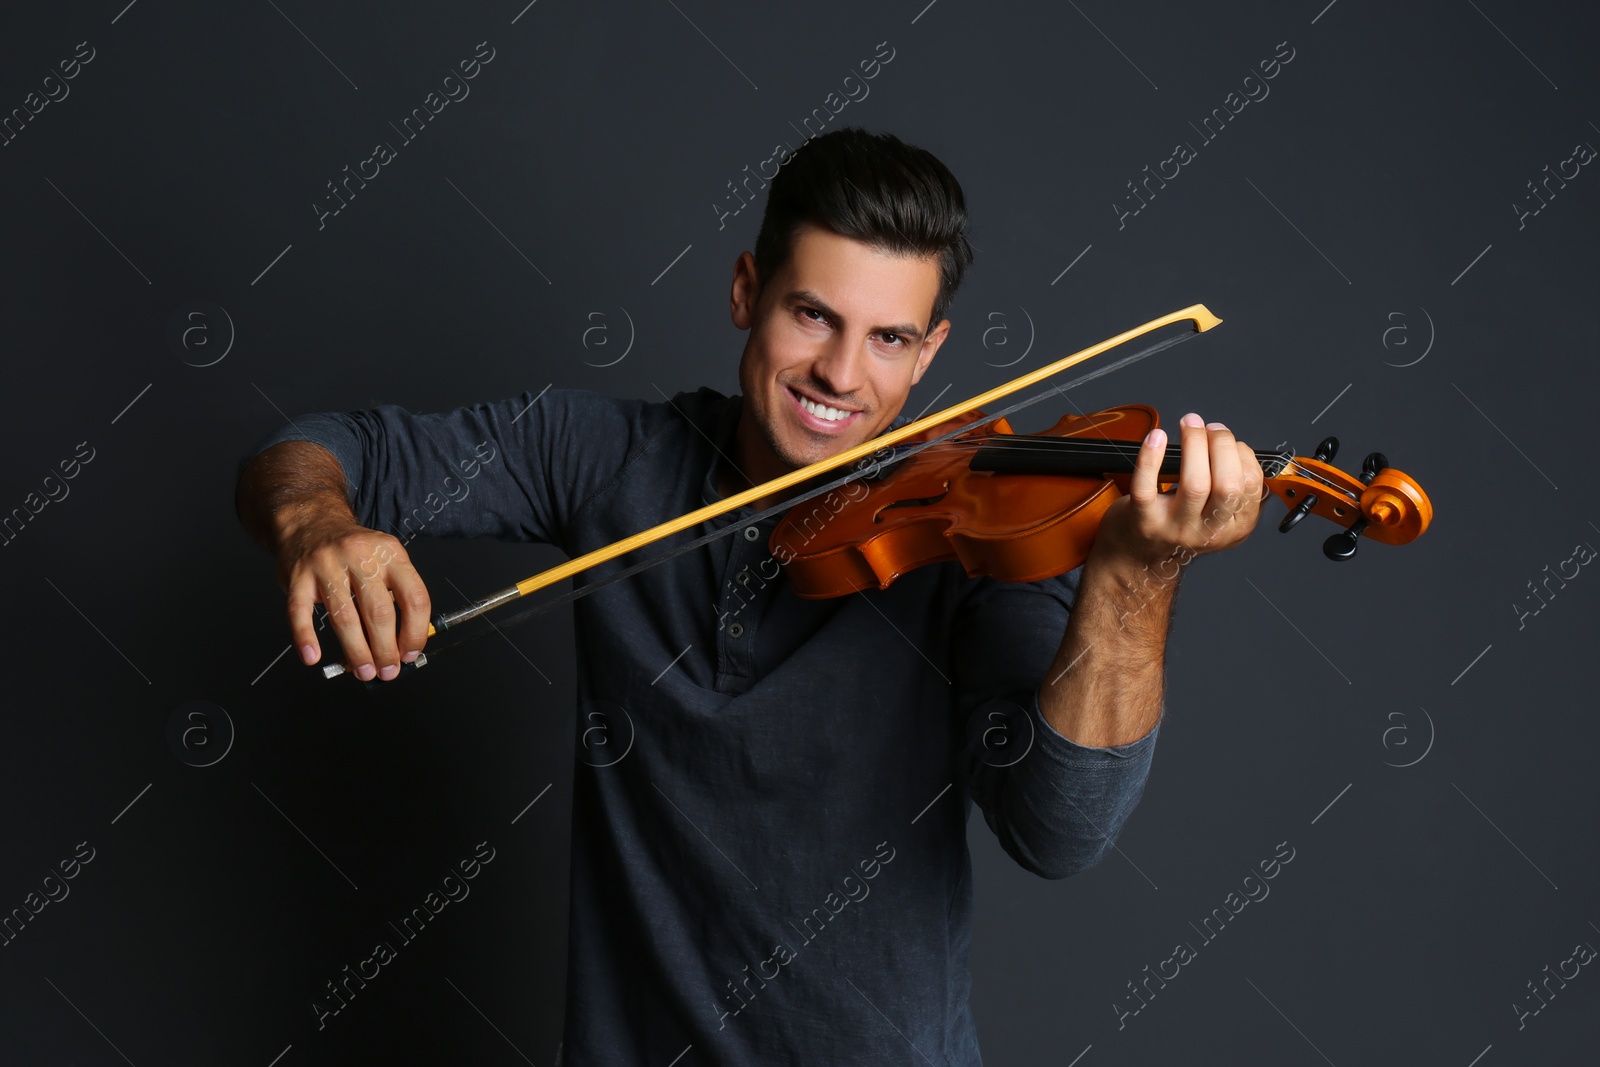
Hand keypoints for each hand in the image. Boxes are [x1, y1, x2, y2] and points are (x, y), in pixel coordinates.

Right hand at [278, 515, 432, 681]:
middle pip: (379, 612)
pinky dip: (305, 638)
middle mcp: (361, 556)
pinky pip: (300, 612)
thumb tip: (400, 648)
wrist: (311, 523)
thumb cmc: (353, 552)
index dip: (416, 632)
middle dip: (385, 650)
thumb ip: (395, 598)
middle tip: (387, 670)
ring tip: (363, 671)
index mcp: (391, 554)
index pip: (415, 598)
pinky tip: (313, 657)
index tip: (410, 654)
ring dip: (356, 651)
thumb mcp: (385, 561)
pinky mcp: (299, 576)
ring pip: (345, 617)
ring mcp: (327, 565)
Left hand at [1093, 411, 1264, 570]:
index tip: (1228, 440)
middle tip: (1209, 428)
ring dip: (1194, 444)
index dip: (1242, 455)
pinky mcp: (1144, 520)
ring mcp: (1175, 527)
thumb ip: (1231, 488)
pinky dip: (1151, 457)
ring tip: (1189, 423)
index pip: (1251, 486)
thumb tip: (1232, 446)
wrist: (1138, 559)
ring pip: (1195, 484)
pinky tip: (1156, 437)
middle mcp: (1208, 530)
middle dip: (1222, 446)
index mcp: (1234, 528)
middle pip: (1228, 486)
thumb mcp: (1217, 516)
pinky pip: (1147, 486)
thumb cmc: (1177, 526)